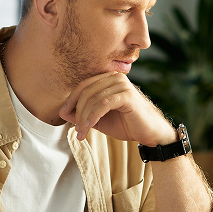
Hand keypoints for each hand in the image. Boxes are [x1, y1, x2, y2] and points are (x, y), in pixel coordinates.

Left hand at [59, 72, 175, 146]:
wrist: (150, 134)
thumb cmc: (127, 125)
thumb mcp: (99, 120)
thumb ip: (82, 114)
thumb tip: (62, 112)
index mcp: (109, 79)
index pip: (83, 86)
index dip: (71, 100)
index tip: (63, 115)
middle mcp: (115, 77)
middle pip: (86, 91)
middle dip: (76, 111)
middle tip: (75, 129)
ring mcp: (122, 85)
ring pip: (93, 98)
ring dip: (83, 117)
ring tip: (81, 133)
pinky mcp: (127, 95)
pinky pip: (103, 104)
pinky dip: (92, 116)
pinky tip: (88, 127)